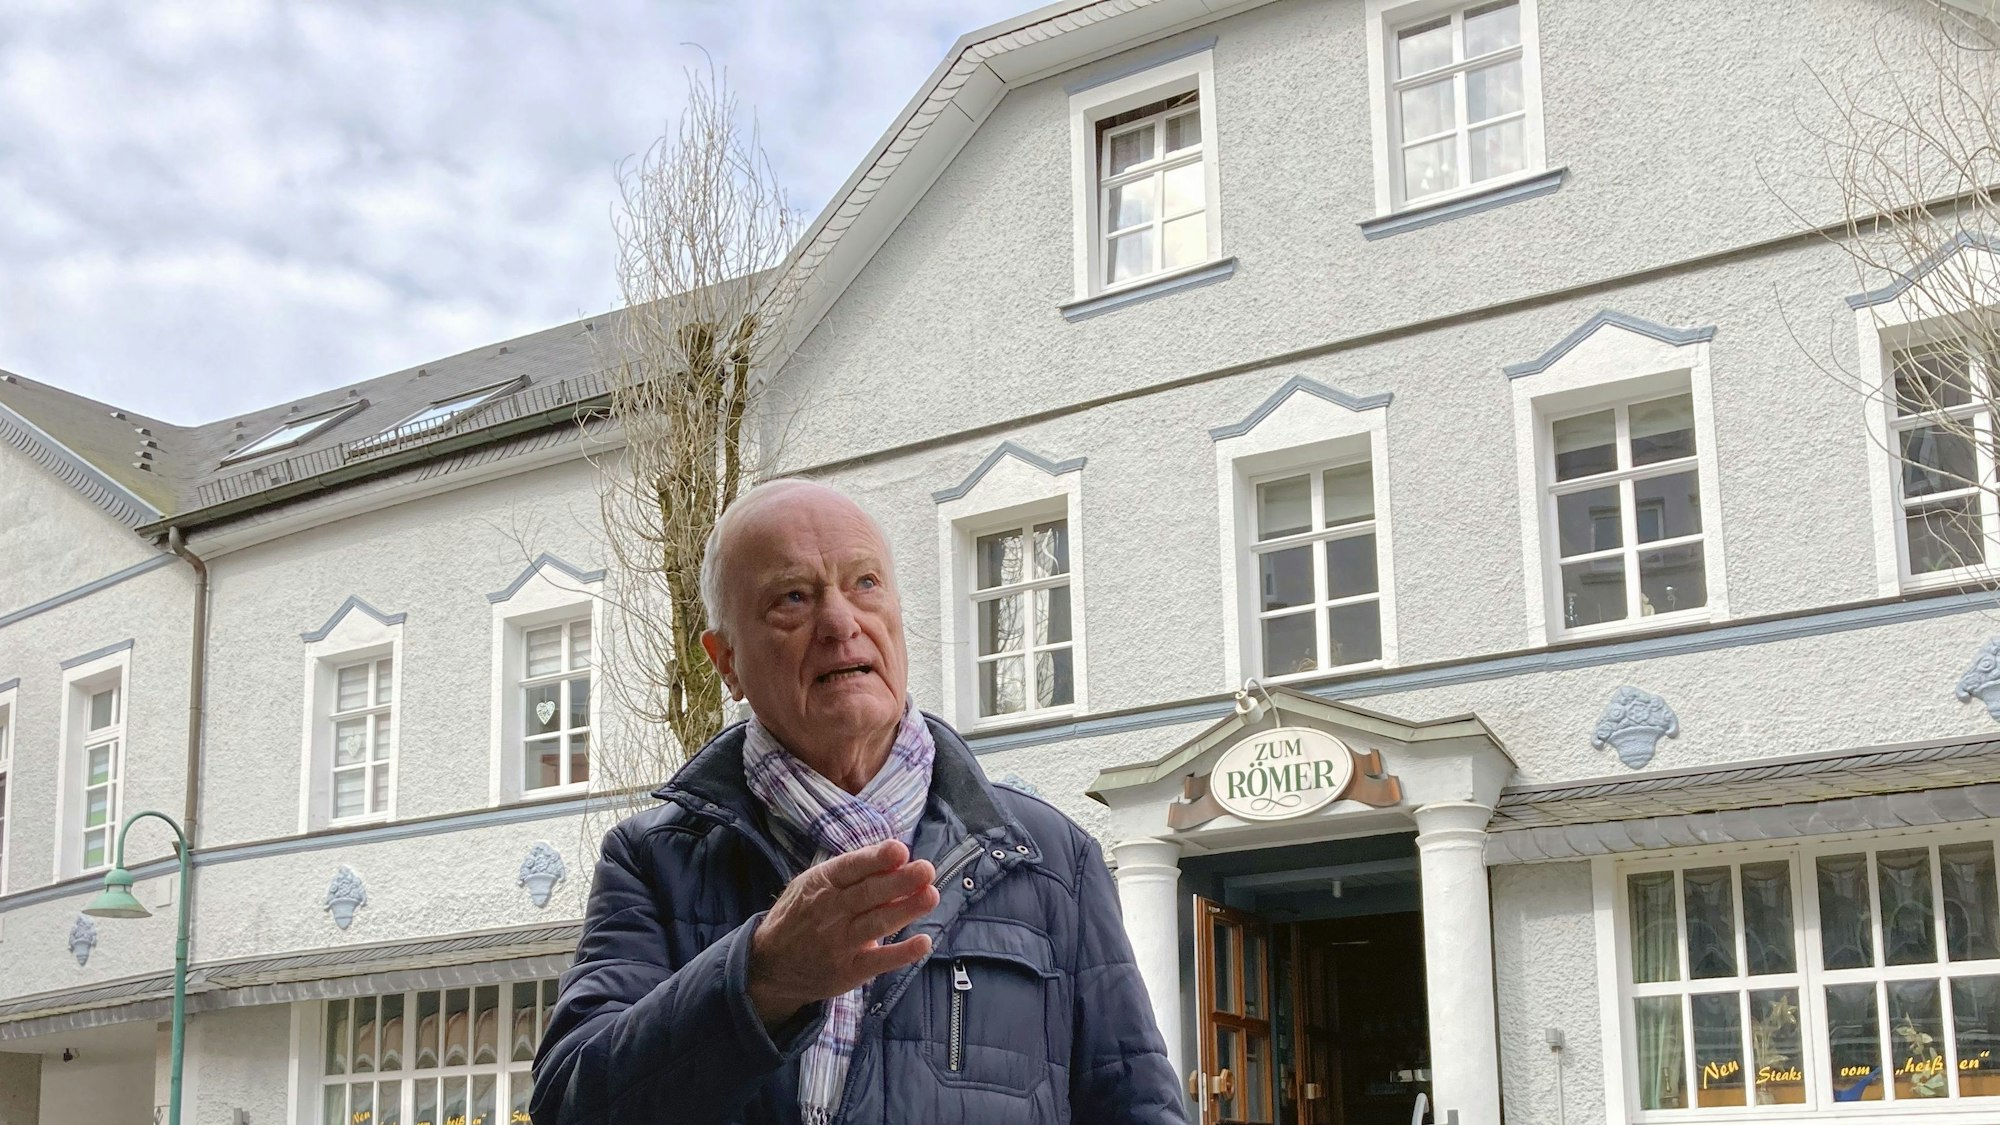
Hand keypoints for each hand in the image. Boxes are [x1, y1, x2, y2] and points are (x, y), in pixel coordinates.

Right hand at [747, 840, 938, 1026]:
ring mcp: (839, 943)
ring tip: (931, 896)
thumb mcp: (814, 884)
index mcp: (822, 883)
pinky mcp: (848, 971)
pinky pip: (877, 962)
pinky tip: (923, 943)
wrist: (770, 965)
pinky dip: (901, 954)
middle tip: (927, 870)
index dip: (876, 859)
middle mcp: (830, 911)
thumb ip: (852, 872)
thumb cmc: (801, 914)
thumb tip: (895, 858)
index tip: (900, 850)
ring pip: (876, 923)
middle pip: (868, 894)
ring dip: (905, 910)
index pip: (852, 868)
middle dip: (899, 881)